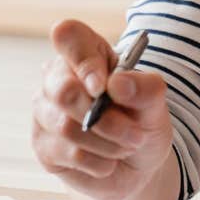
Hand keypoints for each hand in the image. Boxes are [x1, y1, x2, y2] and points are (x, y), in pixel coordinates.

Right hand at [31, 19, 173, 199]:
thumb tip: (117, 84)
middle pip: (63, 90)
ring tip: (127, 145)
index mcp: (87, 53)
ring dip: (108, 142)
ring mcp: (45, 112)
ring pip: (66, 126)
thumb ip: (145, 88)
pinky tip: (108, 160)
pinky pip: (68, 153)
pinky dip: (99, 161)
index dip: (84, 60)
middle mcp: (57, 78)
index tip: (103, 86)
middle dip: (106, 119)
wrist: (137, 164)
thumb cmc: (142, 121)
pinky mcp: (43, 145)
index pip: (68, 35)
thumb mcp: (155, 103)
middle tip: (135, 133)